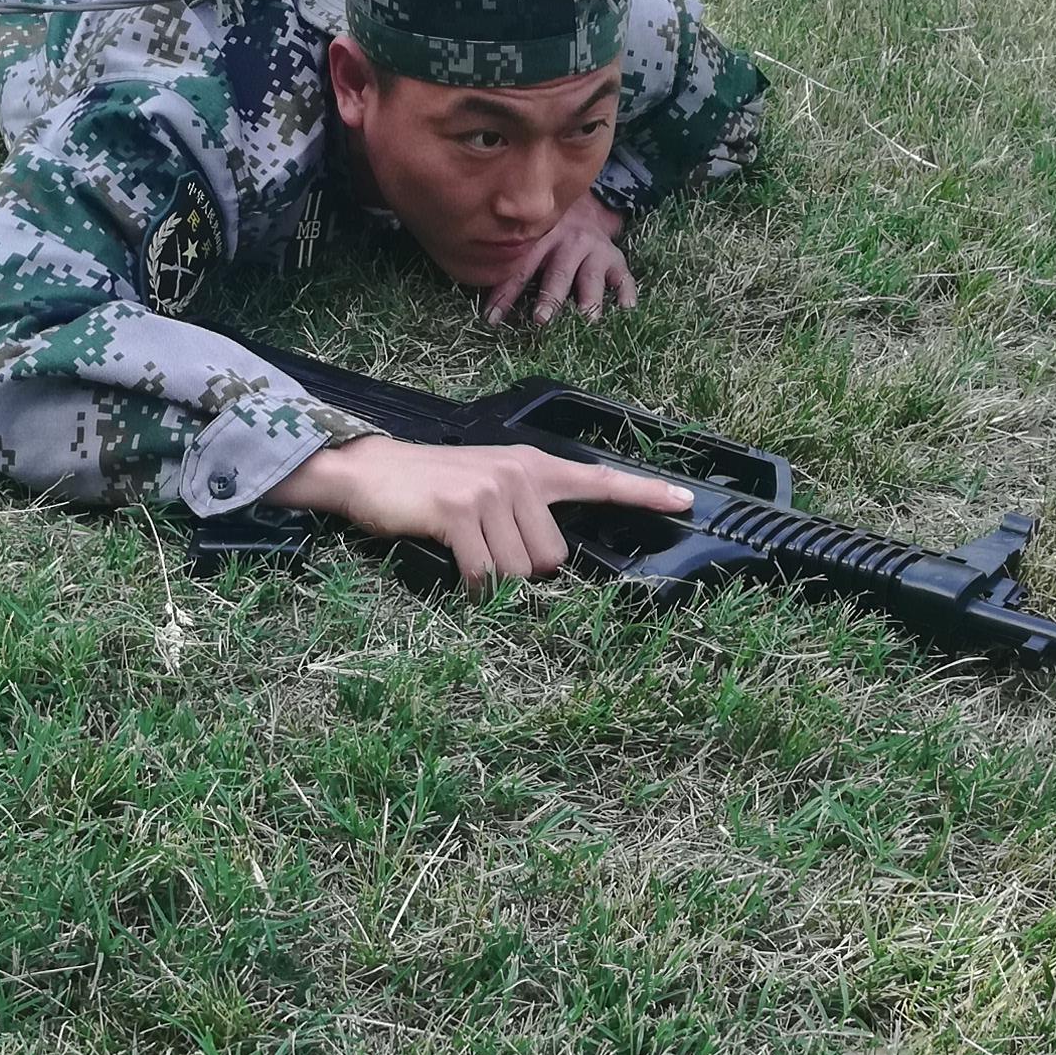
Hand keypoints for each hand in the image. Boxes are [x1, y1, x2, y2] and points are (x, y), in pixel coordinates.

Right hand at [269, 434, 690, 589]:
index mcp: (533, 466)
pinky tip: (453, 567)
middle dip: (522, 570)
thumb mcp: (488, 484)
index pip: (600, 480)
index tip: (685, 502)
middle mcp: (520, 474)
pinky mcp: (462, 513)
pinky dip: (471, 588)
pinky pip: (487, 576)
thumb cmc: (430, 488)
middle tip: (486, 550)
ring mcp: (492, 492)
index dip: (644, 494)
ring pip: (521, 573)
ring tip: (465, 553)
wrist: (370, 473)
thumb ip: (525, 511)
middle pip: (553, 558)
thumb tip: (549, 563)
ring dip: (494, 582)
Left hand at [482, 195, 638, 327]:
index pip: (520, 271)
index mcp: (541, 241)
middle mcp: (568, 245)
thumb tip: (486, 306)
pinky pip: (623, 276)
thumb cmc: (550, 234)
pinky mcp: (615, 259)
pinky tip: (626, 307)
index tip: (493, 319)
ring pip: (590, 277)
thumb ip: (511, 266)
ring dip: (589, 298)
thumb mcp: (530, 242)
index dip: (505, 295)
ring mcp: (594, 251)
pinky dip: (625, 291)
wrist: (587, 206)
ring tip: (588, 319)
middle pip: (558, 274)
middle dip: (550, 297)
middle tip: (542, 320)